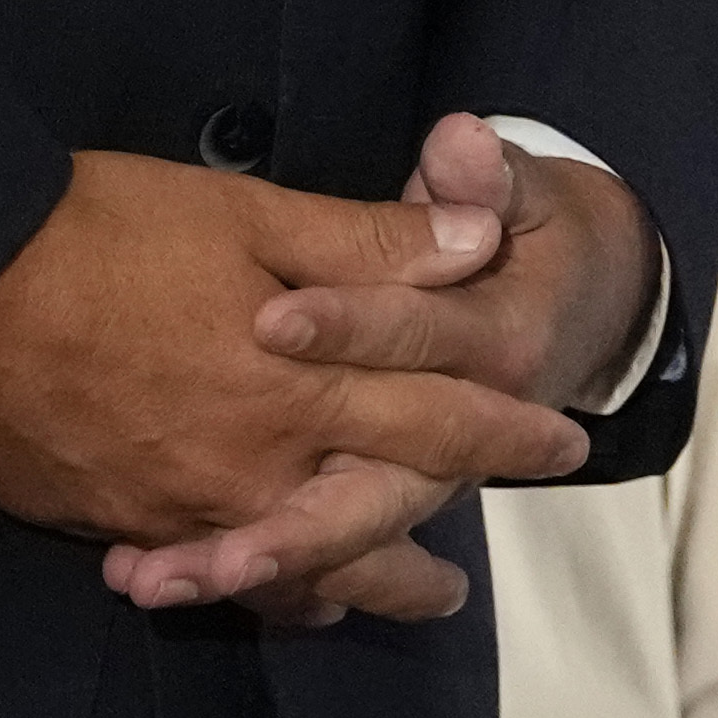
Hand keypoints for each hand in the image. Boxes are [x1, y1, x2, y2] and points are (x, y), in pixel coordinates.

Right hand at [0, 148, 591, 628]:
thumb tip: (476, 243)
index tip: (562, 448)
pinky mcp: (107, 518)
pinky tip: (251, 588)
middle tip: (459, 592)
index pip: (437, 423)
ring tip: (373, 604)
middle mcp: (251, 465)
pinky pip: (198, 571)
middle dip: (421, 561)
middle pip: (368, 529)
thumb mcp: (246, 215)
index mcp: (301, 387)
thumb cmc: (99, 231)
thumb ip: (368, 242)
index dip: (507, 437)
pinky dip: (240, 585)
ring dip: (339, 588)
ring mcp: (176, 506)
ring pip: (284, 569)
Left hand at [183, 111, 662, 614]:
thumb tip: (460, 138)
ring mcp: (409, 480)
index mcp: (493, 348)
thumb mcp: (527, 200)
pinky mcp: (372, 500)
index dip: (348, 324)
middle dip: (288, 526)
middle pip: (373, 491)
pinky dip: (234, 579)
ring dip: (242, 563)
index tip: (271, 320)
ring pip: (332, 543)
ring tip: (150, 577)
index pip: (416, 335)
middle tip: (215, 547)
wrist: (576, 319)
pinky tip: (141, 574)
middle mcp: (453, 437)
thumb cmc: (537, 247)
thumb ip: (483, 180)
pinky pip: (310, 564)